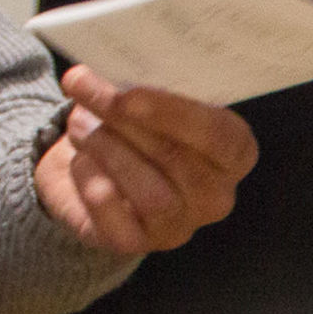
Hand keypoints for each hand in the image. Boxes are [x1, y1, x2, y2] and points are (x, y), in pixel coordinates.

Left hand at [36, 65, 258, 254]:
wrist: (92, 162)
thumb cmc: (132, 122)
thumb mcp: (146, 97)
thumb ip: (145, 86)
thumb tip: (110, 71)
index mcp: (232, 152)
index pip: (220, 138)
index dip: (174, 114)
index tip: (128, 95)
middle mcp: (215, 196)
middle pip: (176, 159)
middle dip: (121, 119)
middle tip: (82, 86)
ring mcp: (178, 226)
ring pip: (149, 192)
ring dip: (105, 148)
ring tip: (81, 125)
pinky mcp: (134, 242)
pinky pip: (112, 211)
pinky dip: (88, 177)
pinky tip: (80, 159)